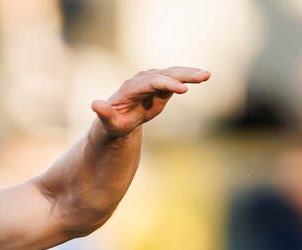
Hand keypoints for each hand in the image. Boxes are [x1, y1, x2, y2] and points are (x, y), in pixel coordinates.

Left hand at [91, 67, 209, 136]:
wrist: (117, 120)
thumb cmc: (113, 123)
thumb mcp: (108, 123)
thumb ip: (104, 114)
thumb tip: (95, 104)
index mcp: (132, 88)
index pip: (152, 82)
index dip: (167, 84)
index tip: (182, 89)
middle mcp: (143, 80)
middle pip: (165, 74)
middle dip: (184, 75)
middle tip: (202, 77)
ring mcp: (153, 80)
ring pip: (173, 74)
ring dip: (190, 73)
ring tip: (207, 75)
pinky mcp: (161, 85)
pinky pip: (176, 78)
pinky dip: (189, 76)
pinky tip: (204, 76)